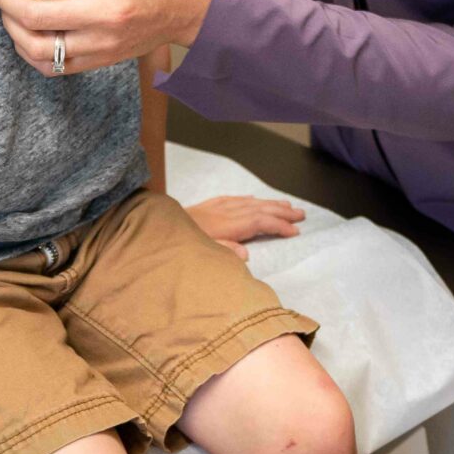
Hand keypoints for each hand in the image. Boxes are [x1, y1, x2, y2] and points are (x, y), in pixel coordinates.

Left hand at [0, 0, 216, 75]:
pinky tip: (25, 32)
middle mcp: (103, 11)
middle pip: (30, 12)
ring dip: (10, 26)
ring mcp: (102, 42)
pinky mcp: (102, 61)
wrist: (192, 4)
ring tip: (6, 7)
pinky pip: (52, 66)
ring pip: (36, 45)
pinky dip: (29, 51)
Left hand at [186, 194, 306, 260]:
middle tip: (302, 213)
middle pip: (257, 209)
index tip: (296, 230)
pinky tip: (253, 199)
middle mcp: (221, 213)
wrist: (151, 229)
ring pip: (248, 203)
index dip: (278, 225)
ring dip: (268, 203)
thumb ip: (222, 253)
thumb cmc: (175, 247)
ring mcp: (213, 208)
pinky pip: (231, 199)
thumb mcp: (197, 254)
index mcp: (223, 226)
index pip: (258, 222)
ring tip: (286, 204)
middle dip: (281, 211)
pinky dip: (247, 199)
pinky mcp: (204, 207)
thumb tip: (246, 254)